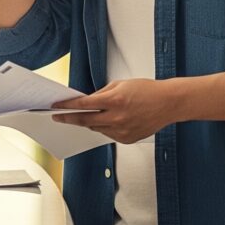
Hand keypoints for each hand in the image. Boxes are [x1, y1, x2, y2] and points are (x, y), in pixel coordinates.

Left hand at [52, 80, 175, 143]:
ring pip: (96, 128)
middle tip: (59, 116)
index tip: (56, 107)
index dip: (67, 107)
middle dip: (70, 118)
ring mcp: (122, 131)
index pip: (83, 105)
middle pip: (86, 121)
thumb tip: (89, 101)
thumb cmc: (148, 91)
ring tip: (87, 115)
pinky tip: (109, 120)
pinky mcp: (127, 139)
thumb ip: (102, 93)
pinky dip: (105, 127)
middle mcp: (117, 118)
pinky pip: (109, 134)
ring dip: (90, 122)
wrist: (168, 103)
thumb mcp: (121, 84)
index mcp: (115, 100)